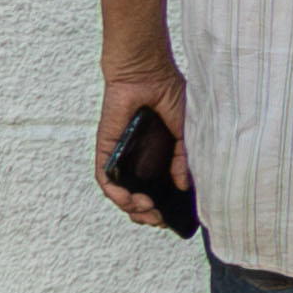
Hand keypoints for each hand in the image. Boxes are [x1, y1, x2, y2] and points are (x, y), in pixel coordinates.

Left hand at [95, 68, 190, 227]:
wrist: (147, 73)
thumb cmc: (168, 94)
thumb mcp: (186, 130)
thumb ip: (184, 157)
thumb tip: (183, 185)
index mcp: (161, 157)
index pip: (159, 191)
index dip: (164, 208)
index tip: (172, 217)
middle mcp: (139, 160)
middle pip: (138, 198)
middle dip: (147, 215)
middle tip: (158, 219)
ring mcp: (122, 157)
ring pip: (120, 193)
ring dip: (131, 208)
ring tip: (146, 209)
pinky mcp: (107, 149)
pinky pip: (105, 178)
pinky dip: (115, 193)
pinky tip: (128, 199)